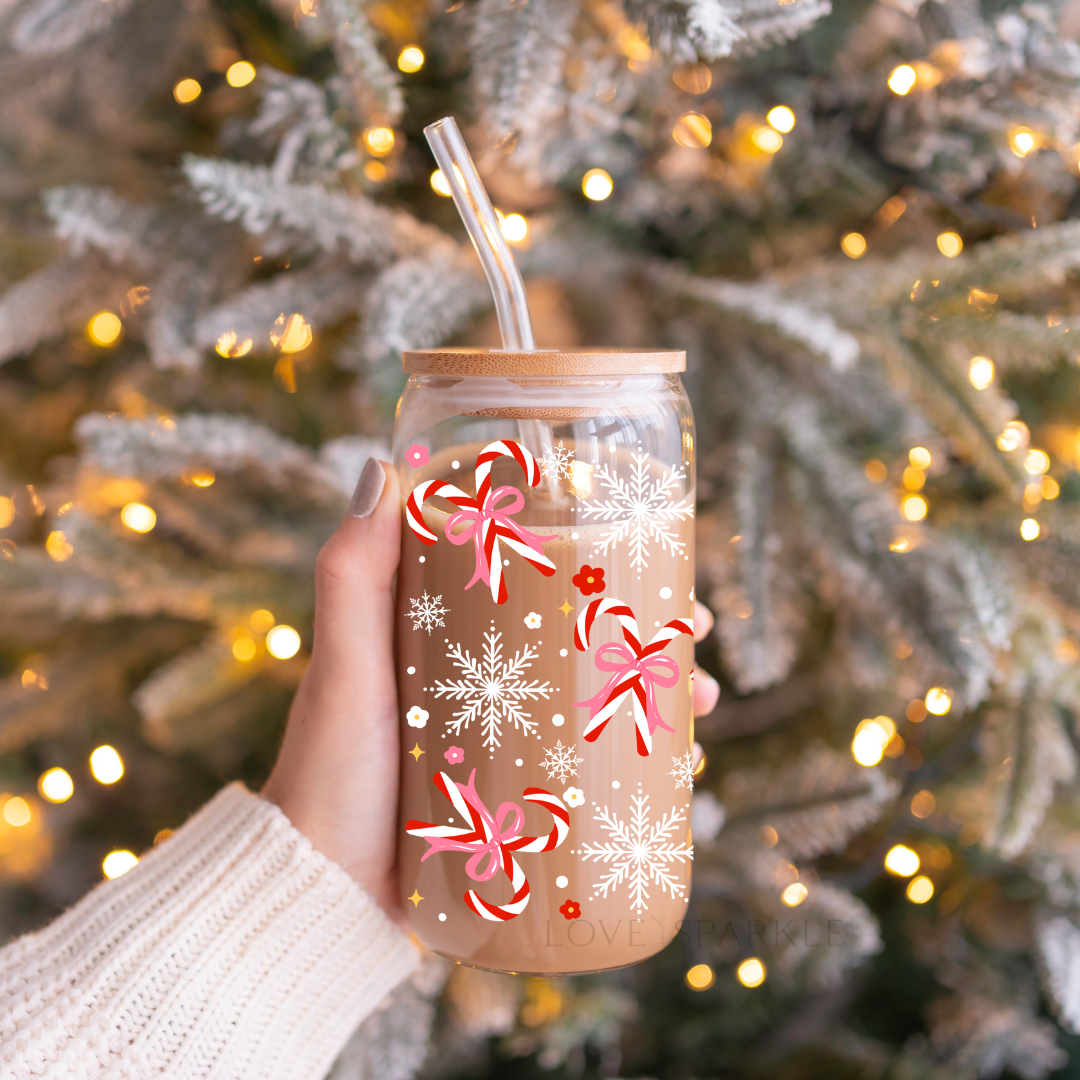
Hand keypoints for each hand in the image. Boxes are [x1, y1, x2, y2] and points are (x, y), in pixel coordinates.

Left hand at [263, 459, 720, 923]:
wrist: (327, 893)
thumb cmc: (327, 770)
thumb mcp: (346, 664)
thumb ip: (352, 574)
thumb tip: (383, 465)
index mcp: (444, 629)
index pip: (533, 572)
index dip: (596, 554)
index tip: (646, 543)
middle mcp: (481, 673)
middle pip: (581, 632)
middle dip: (647, 626)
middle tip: (693, 631)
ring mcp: (504, 732)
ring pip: (597, 692)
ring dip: (658, 687)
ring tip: (703, 698)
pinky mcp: (519, 789)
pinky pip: (588, 757)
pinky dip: (637, 749)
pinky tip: (678, 754)